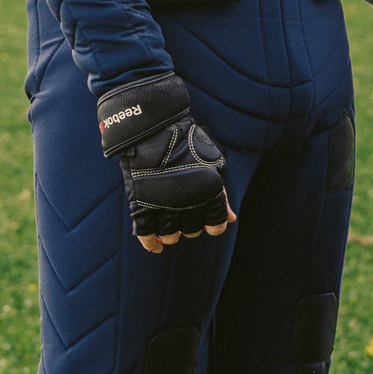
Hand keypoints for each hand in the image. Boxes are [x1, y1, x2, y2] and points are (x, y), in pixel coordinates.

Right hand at [97, 73, 233, 252]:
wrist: (154, 127)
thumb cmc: (188, 141)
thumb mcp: (213, 162)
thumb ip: (222, 193)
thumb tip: (231, 219)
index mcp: (210, 189)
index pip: (216, 222)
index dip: (215, 226)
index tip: (211, 224)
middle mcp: (189, 200)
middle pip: (192, 230)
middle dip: (192, 227)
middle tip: (187, 217)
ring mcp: (164, 202)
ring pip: (170, 233)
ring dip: (172, 235)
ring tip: (172, 230)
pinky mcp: (141, 201)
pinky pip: (145, 231)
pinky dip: (149, 242)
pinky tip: (156, 246)